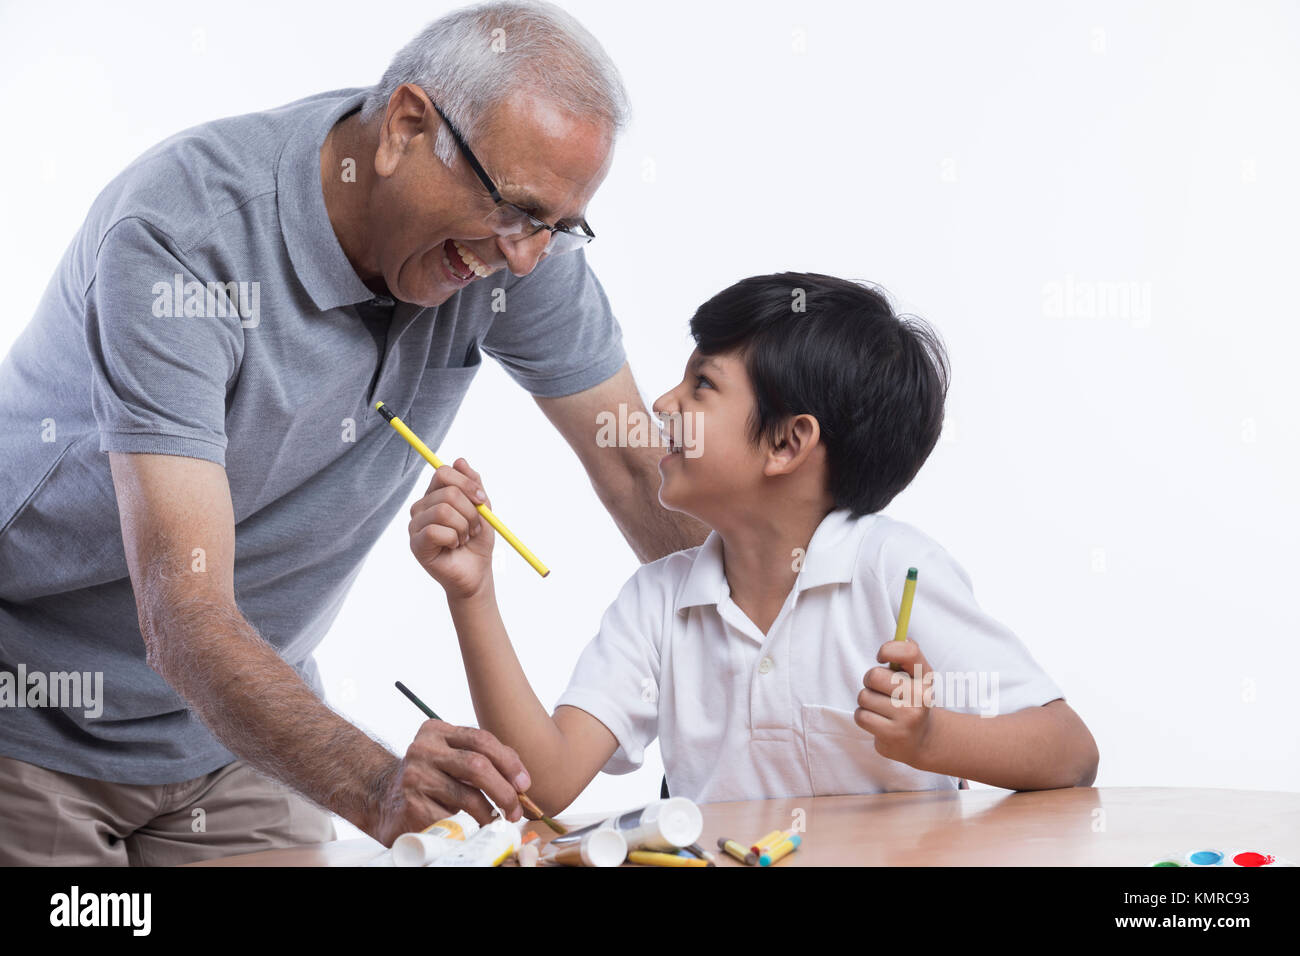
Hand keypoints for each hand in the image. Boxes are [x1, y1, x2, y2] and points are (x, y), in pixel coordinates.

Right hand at [366, 720, 531, 846]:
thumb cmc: (427, 780)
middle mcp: (423, 749)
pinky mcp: (410, 805)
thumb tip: (520, 780)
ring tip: (495, 821)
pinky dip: (465, 827)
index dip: (509, 762)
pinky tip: (467, 828)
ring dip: (489, 813)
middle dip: (504, 790)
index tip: (524, 784)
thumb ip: (480, 758)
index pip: (482, 739)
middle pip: (477, 765)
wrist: (382, 800)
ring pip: (467, 795)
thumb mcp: (450, 759)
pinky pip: (450, 818)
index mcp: (437, 731)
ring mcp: (414, 776)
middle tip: (515, 810)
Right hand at [408, 459, 493, 599]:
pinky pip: (436, 531)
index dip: (467, 484)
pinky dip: (453, 539)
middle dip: (471, 512)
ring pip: (443, 510)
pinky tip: (453, 547)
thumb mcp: (482, 510)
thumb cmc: (477, 542)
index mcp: (435, 494)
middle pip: (448, 492)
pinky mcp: (416, 544)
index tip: (482, 499)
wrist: (476, 573)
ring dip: (463, 527)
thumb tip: (460, 460)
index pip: (444, 472)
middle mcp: (422, 506)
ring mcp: (416, 525)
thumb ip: (473, 485)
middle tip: (474, 528)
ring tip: (464, 538)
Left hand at [855, 638, 938, 766]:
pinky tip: (878, 721)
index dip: (889, 649)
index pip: (909, 651)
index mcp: (925, 677)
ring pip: (864, 697)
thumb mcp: (915, 677)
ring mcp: (908, 717)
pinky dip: (864, 717)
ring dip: (866, 702)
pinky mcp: (893, 735)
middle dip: (869, 682)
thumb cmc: (911, 700)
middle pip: (874, 676)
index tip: (880, 657)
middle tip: (880, 689)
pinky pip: (861, 716)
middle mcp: (921, 696)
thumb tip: (898, 639)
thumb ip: (906, 656)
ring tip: (881, 708)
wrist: (922, 739)